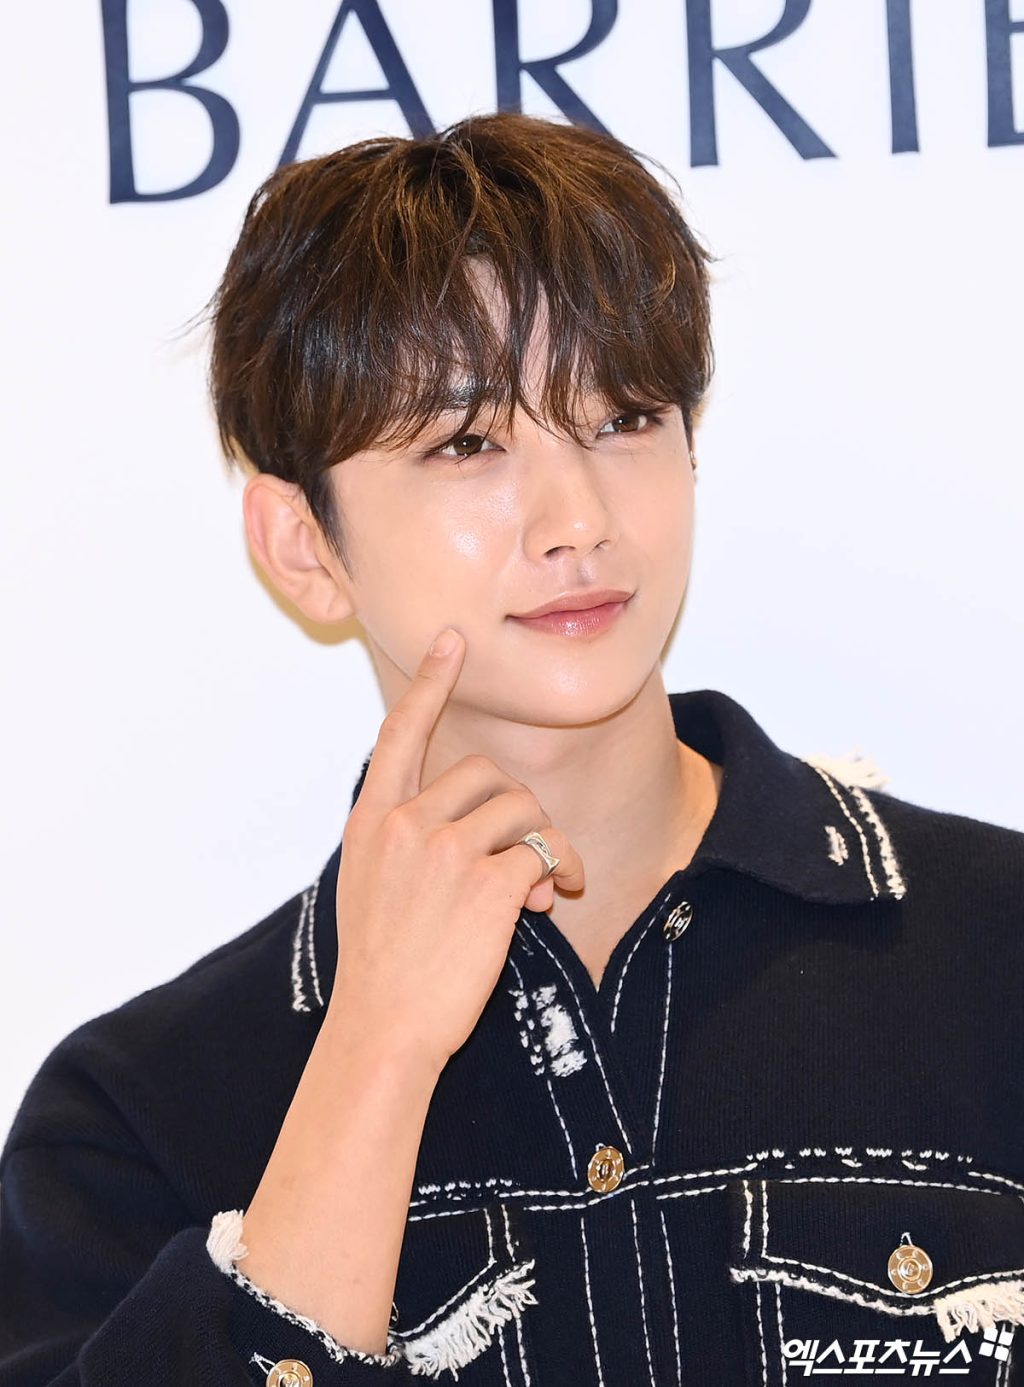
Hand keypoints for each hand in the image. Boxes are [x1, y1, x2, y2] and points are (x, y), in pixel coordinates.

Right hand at [330, 627, 584, 1074]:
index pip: (401, 733)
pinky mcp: (487, 882)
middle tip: (531, 854)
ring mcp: (444, 850)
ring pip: (522, 809)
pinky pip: (542, 852)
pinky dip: (559, 872)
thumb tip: (495, 838)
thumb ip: (412, 843)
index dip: (430, 682)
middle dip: (517, 808)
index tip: (452, 640)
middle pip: (485, 772)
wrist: (383, 1029)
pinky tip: (551, 902)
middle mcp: (403, 823)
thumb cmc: (381, 965)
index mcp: (371, 820)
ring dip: (546, 843)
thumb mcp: (371, 886)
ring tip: (548, 887)